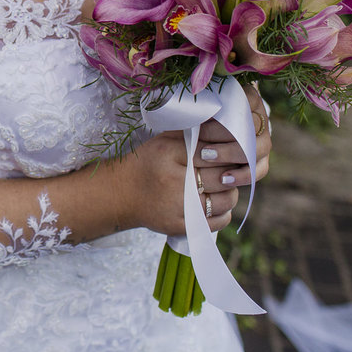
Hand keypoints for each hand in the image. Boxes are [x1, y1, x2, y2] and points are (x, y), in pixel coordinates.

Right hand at [97, 84, 271, 238]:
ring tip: (220, 185)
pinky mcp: (182, 226)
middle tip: (227, 168)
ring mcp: (179, 207)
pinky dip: (223, 212)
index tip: (230, 150)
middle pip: (222, 175)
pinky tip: (213, 202)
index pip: (213, 151)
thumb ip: (193, 133)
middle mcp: (174, 181)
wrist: (121, 194)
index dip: (225, 151)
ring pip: (226, 199)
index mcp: (168, 153)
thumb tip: (226, 125)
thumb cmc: (148, 163)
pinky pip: (219, 220)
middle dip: (229, 171)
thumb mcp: (164, 140)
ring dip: (229, 191)